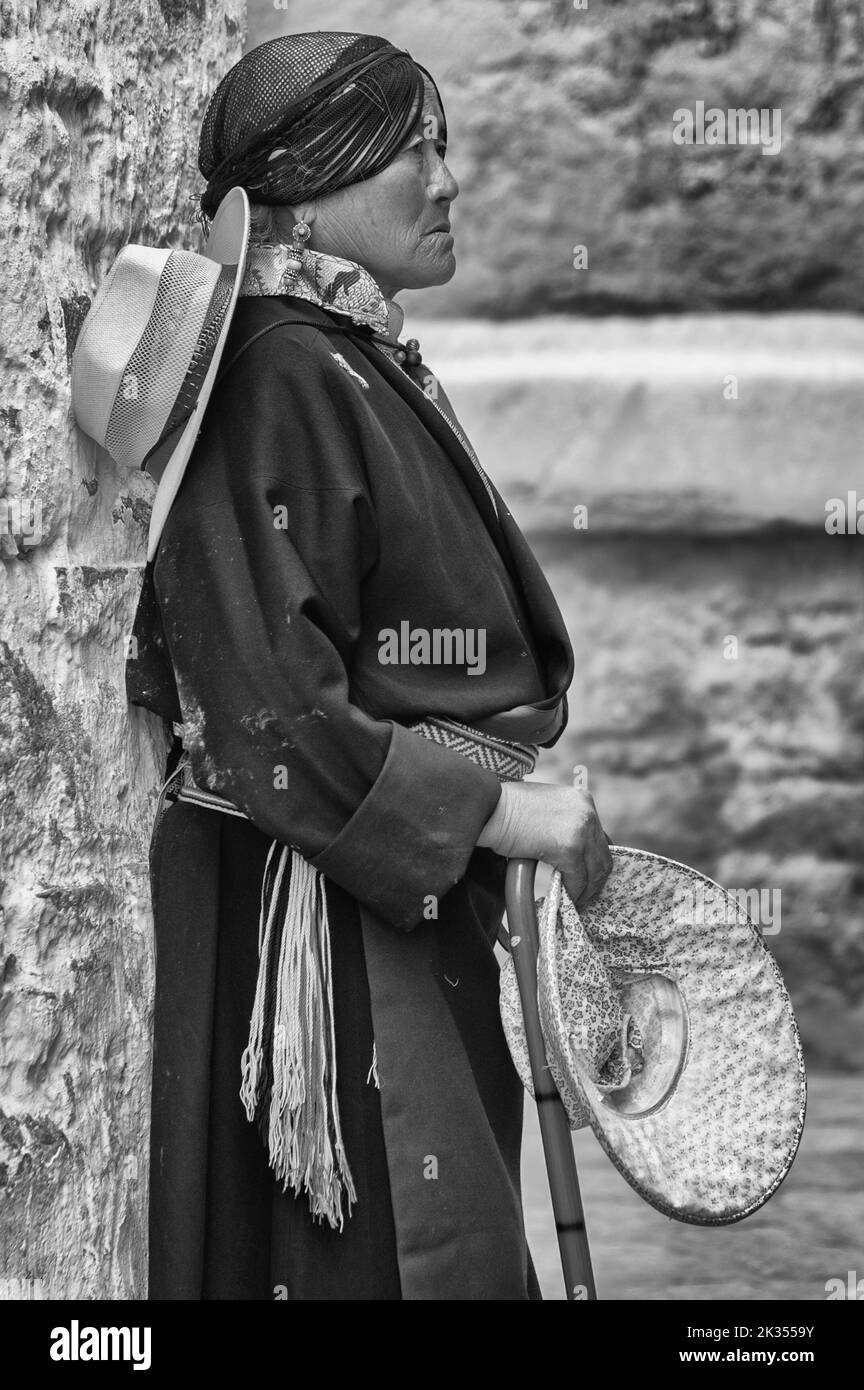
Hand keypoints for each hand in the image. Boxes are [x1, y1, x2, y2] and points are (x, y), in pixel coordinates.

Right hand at [477, 781, 612, 909]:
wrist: (488, 809)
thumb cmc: (506, 809)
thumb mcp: (545, 808)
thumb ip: (563, 824)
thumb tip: (571, 853)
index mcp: (582, 799)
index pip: (601, 838)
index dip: (594, 861)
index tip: (587, 876)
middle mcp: (587, 812)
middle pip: (603, 855)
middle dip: (594, 879)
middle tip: (583, 894)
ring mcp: (581, 830)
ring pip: (594, 871)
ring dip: (585, 889)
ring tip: (573, 900)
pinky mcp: (569, 848)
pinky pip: (577, 880)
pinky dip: (572, 892)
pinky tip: (562, 897)